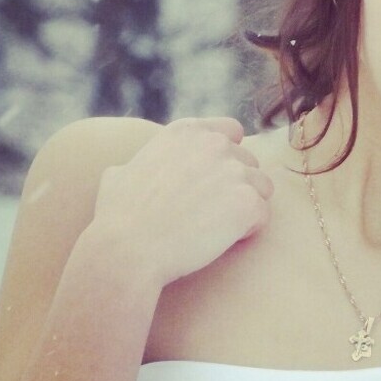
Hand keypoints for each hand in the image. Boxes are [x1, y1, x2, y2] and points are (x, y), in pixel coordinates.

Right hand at [85, 117, 273, 286]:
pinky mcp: (248, 202)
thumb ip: (140, 164)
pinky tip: (220, 241)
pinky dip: (247, 231)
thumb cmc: (118, 218)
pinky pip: (262, 216)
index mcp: (186, 132)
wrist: (127, 249)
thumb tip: (129, 171)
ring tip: (216, 228)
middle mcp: (214, 144)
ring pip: (261, 187)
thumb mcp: (119, 174)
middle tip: (210, 213)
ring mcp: (234, 171)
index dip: (228, 155)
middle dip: (236, 185)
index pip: (231, 131)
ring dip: (245, 207)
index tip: (215, 178)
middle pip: (249, 162)